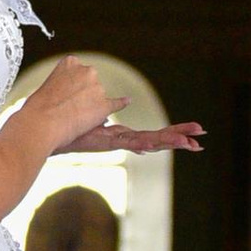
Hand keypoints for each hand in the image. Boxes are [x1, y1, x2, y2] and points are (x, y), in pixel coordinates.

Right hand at [25, 57, 119, 152]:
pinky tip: (126, 102)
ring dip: (89, 105)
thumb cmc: (39, 108)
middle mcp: (87, 71)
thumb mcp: (47, 83)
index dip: (71, 85)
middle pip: (90, 81)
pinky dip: (121, 103)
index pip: (78, 70)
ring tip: (71, 117)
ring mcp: (97, 88)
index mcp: (71, 62)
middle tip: (67, 107)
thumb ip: (62, 81)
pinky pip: (116, 103)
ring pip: (98, 96)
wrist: (42, 123)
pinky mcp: (104, 105)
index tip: (65, 94)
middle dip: (83, 93)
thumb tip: (67, 90)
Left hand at [67, 119, 203, 153]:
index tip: (193, 132)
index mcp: (122, 134)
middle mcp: (123, 140)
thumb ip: (106, 110)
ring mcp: (118, 143)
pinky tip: (162, 143)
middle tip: (200, 140)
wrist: (50, 134)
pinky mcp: (110, 142)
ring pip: (151, 141)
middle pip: (157, 138)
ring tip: (192, 143)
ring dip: (172, 142)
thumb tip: (117, 107)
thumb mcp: (93, 116)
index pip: (153, 133)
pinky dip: (150, 142)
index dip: (172, 132)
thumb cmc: (67, 125)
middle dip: (179, 138)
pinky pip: (133, 140)